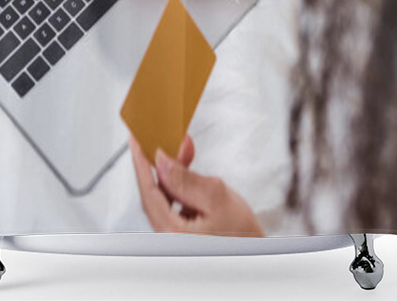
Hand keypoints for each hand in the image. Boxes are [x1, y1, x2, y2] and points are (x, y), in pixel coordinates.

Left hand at [129, 135, 263, 236]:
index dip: (141, 162)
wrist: (259, 257)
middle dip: (162, 163)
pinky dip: (181, 186)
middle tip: (167, 138)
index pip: (149, 191)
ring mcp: (175, 236)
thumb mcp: (217, 199)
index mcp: (172, 233)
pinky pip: (175, 204)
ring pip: (166, 197)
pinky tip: (190, 172)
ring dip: (174, 173)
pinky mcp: (184, 233)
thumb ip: (186, 179)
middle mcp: (168, 237)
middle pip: (156, 194)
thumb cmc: (243, 237)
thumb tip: (163, 161)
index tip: (137, 140)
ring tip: (184, 150)